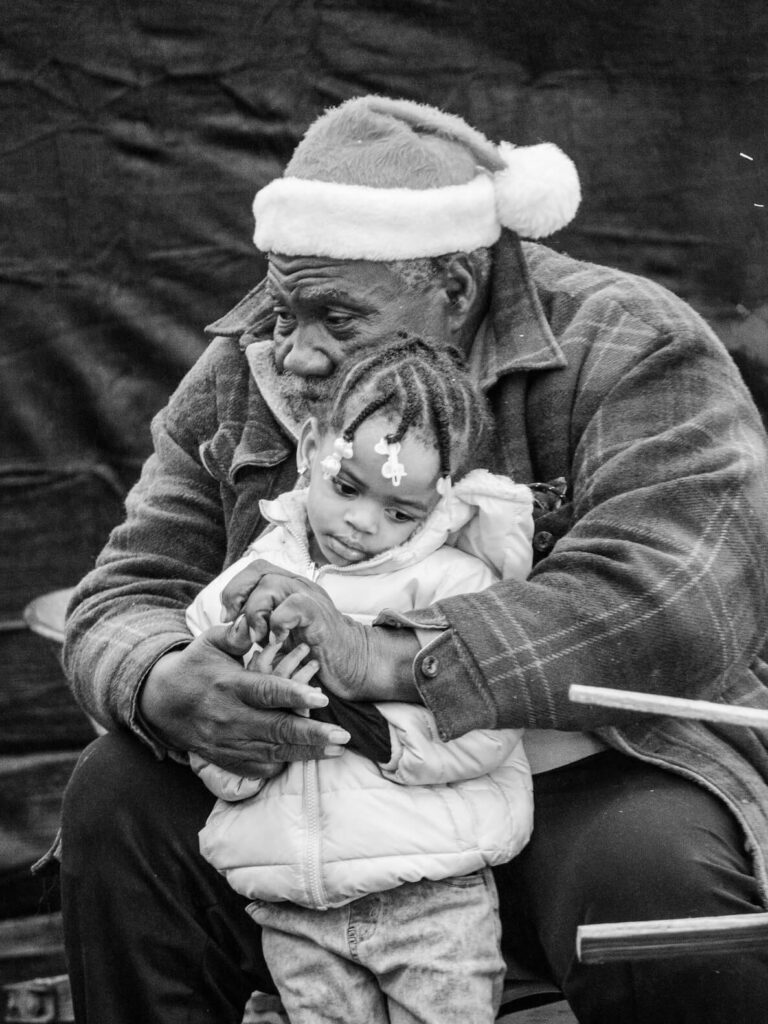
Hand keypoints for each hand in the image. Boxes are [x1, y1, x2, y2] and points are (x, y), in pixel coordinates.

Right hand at [138, 619, 349, 777]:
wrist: (163, 703)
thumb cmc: (197, 666)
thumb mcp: (211, 642)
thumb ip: (236, 633)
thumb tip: (252, 621)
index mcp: (229, 685)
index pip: (265, 691)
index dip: (294, 696)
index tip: (322, 698)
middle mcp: (228, 717)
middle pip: (275, 729)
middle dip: (312, 734)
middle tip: (343, 735)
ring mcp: (226, 742)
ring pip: (272, 752)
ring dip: (306, 752)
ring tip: (337, 748)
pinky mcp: (226, 759)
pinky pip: (258, 767)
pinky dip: (283, 763)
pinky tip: (308, 757)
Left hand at [221, 559, 421, 701]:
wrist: (352, 666)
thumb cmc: (313, 654)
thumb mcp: (279, 636)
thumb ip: (258, 627)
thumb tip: (230, 630)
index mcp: (288, 587)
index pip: (255, 569)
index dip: (235, 588)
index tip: (228, 617)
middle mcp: (299, 586)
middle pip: (259, 571)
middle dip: (238, 596)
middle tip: (235, 623)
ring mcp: (311, 598)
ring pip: (272, 585)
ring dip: (256, 613)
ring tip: (257, 638)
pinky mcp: (320, 616)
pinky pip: (293, 606)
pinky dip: (278, 622)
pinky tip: (277, 641)